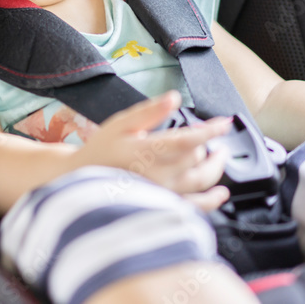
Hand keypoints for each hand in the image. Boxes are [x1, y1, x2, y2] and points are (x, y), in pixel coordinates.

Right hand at [72, 90, 233, 211]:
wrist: (80, 183)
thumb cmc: (100, 152)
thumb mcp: (121, 124)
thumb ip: (150, 111)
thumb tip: (174, 97)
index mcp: (147, 150)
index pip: (190, 139)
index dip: (211, 130)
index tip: (225, 122)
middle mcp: (158, 174)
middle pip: (197, 158)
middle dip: (210, 144)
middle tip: (216, 135)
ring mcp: (161, 194)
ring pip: (201, 181)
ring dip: (216, 167)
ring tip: (221, 156)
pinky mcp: (161, 208)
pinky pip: (194, 208)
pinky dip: (211, 201)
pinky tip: (220, 193)